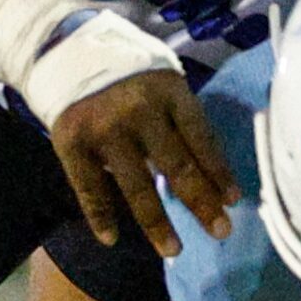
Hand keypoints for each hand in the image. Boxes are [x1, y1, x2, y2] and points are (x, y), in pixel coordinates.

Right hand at [49, 67, 239, 257]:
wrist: (67, 50)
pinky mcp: (72, 143)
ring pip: (137, 186)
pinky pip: (90, 188)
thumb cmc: (129, 77)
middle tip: (221, 232)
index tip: (233, 202)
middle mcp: (140, 110)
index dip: (219, 172)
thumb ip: (181, 120)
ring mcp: (105, 129)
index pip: (201, 138)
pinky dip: (100, 216)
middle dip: (202, 203)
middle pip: (177, 166)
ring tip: (174, 250)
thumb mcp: (163, 84)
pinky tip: (111, 238)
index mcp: (170, 92)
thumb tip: (209, 177)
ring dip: (157, 223)